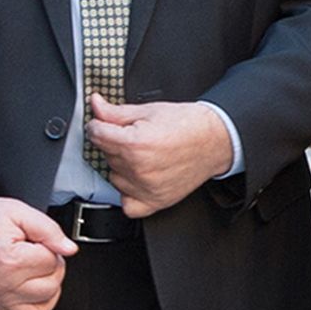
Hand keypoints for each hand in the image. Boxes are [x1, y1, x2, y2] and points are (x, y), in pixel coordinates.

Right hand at [0, 196, 76, 309]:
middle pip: (49, 288)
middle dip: (53, 268)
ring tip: (41, 278)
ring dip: (48, 296)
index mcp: (9, 261)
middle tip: (42, 254)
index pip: (51, 262)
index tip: (40, 242)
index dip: (52, 248)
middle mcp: (1, 285)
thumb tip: (69, 249)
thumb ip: (49, 230)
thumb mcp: (20, 212)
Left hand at [86, 95, 233, 218]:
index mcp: (135, 143)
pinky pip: (127, 204)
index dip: (97, 125)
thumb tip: (96, 105)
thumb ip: (115, 112)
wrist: (215, 140)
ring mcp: (146, 188)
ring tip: (142, 155)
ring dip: (121, 166)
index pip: (96, 134)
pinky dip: (128, 193)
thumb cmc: (187, 124)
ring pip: (113, 177)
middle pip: (105, 154)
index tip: (102, 124)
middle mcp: (139, 169)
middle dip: (113, 143)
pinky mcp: (155, 202)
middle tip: (134, 136)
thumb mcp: (148, 110)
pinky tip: (138, 178)